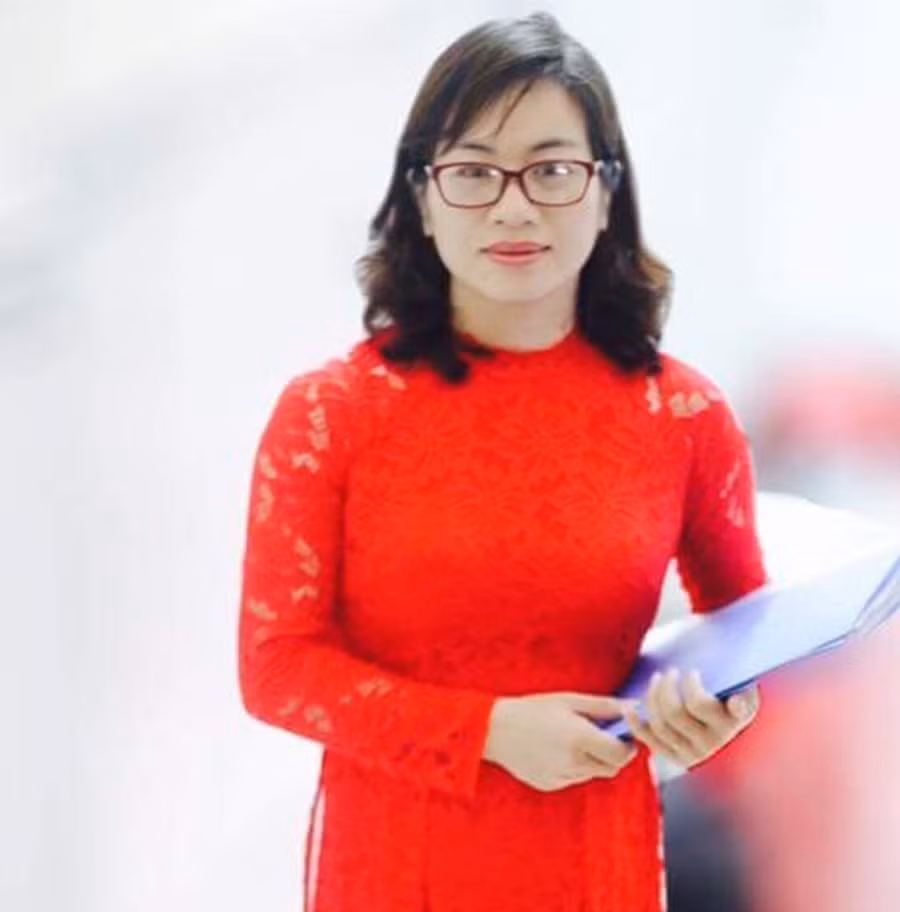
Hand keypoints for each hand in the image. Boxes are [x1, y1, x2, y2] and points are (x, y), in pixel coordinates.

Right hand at [482, 692, 638, 791]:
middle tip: (605, 736)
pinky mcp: (551, 784)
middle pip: (612, 768)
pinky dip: (575, 766)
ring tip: (575, 738)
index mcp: (581, 738)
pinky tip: (557, 749)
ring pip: (593, 773)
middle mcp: (574, 762)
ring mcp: (562, 777)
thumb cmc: (533, 709)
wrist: (494, 729)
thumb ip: (605, 706)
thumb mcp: (570, 700)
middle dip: (614, 754)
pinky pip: (574, 777)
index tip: (624, 734)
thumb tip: (632, 707)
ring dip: (594, 759)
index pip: (622, 754)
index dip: (628, 745)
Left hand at [624, 669, 758, 768]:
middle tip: (669, 671)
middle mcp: (716, 740)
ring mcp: (695, 752)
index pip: (709, 705)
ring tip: (657, 679)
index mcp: (735, 718)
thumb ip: (738, 687)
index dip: (694, 688)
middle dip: (665, 687)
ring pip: (661, 725)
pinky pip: (650, 741)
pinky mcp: (678, 758)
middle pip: (675, 712)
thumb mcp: (741, 686)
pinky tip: (630, 707)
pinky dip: (636, 724)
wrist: (729, 721)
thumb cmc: (730, 693)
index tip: (691, 671)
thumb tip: (734, 700)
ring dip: (652, 698)